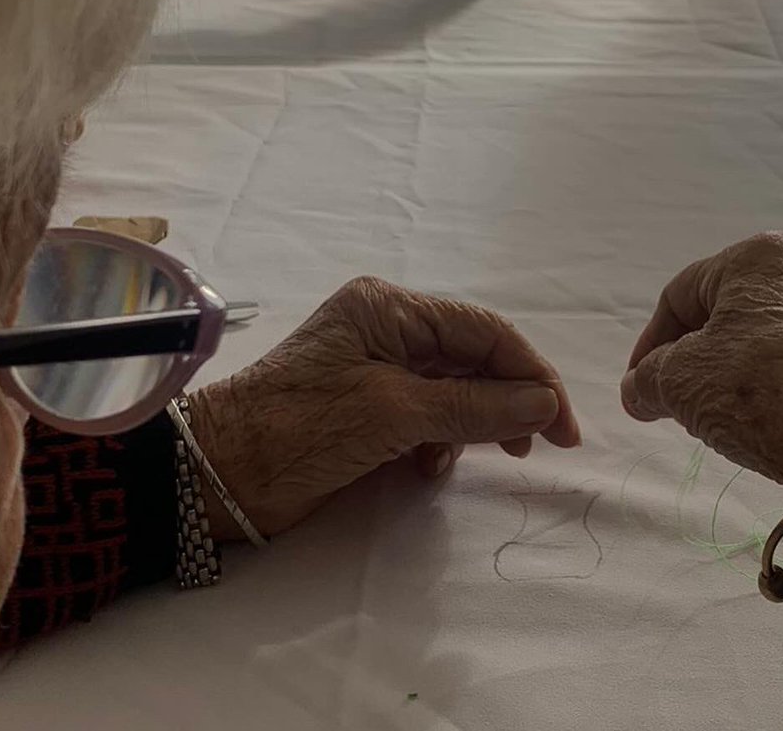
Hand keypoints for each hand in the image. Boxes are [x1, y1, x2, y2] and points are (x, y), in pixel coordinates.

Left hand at [190, 277, 580, 536]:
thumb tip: (546, 404)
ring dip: (477, 422)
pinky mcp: (367, 407)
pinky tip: (431, 466)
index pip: (483, 330)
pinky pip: (427, 414)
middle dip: (510, 399)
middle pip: (473, 358)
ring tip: (496, 455)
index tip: (564, 423)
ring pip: (454, 389)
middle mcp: (387, 329)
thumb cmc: (302, 427)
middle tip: (541, 447)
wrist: (218, 472)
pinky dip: (441, 439)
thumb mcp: (396, 413)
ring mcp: (376, 368)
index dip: (532, 373)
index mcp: (390, 308)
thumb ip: (475, 406)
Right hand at [620, 232, 782, 498]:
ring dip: (746, 372)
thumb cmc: (764, 391)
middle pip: (735, 311)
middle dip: (700, 357)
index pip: (683, 293)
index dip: (650, 344)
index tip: (639, 387)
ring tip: (732, 417)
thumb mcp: (680, 382)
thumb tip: (639, 389)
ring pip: (780, 337)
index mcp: (760, 255)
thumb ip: (647, 379)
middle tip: (681, 401)